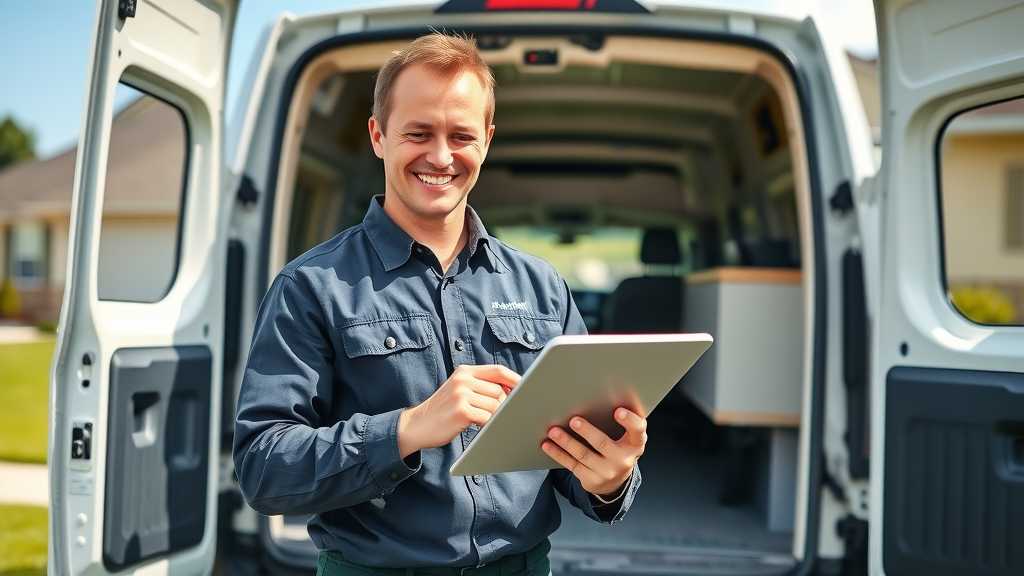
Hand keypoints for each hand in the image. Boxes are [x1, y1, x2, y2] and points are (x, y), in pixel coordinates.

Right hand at [397, 364, 519, 456]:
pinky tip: (480, 426)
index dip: (514, 380)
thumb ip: (480, 386)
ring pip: (495, 405)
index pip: (498, 370)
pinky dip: (489, 424)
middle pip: (500, 390)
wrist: (416, 425)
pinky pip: (487, 417)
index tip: (526, 389)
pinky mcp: (461, 411)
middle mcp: (463, 379)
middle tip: (494, 414)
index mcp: (465, 371)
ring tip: (481, 420)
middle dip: (502, 404)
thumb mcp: (459, 390)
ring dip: (494, 416)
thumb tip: (512, 389)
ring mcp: (461, 394)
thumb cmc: (443, 410)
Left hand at [541, 407, 646, 496]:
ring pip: (583, 454)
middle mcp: (623, 460)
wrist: (615, 481)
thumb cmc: (619, 450)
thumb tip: (601, 396)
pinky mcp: (591, 480)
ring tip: (554, 431)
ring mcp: (607, 472)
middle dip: (587, 431)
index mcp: (635, 444)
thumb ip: (622, 423)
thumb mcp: (627, 438)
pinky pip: (571, 464)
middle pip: (602, 443)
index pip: (637, 431)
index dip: (629, 421)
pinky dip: (558, 453)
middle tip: (574, 420)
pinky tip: (548, 445)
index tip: (618, 410)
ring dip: (566, 441)